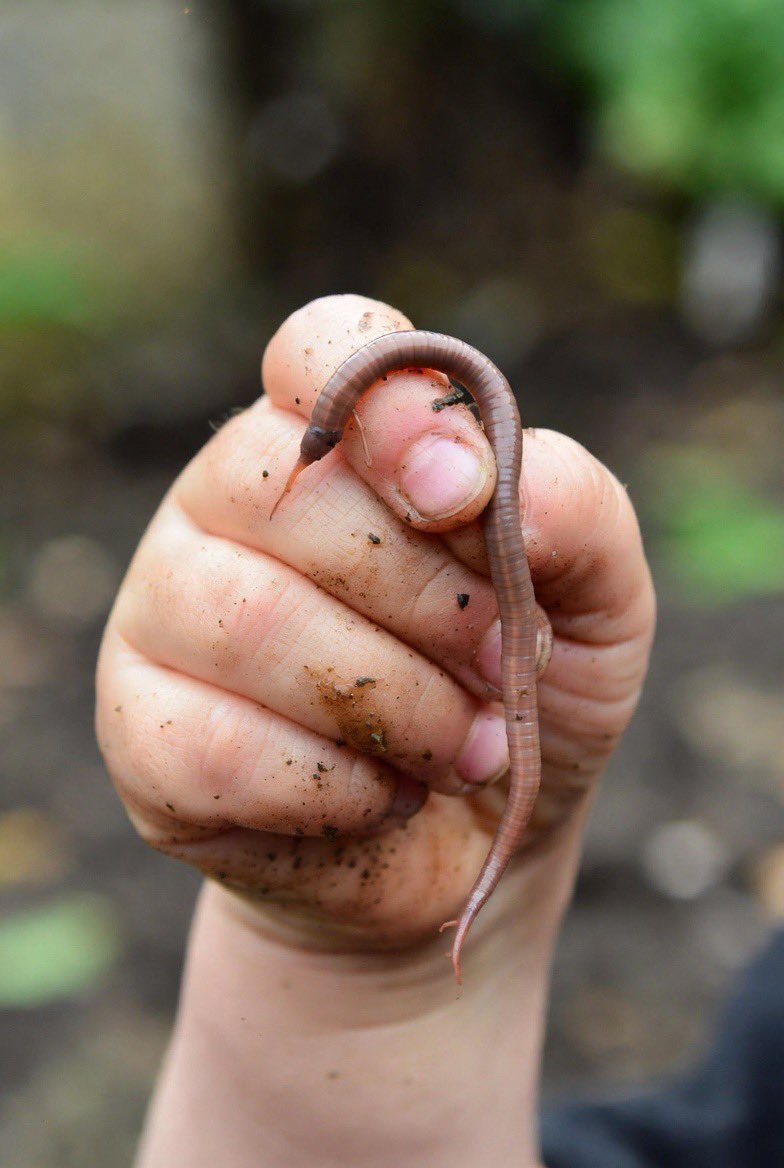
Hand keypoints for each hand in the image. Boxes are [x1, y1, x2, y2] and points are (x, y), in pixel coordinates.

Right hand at [97, 294, 653, 953]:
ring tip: (463, 751)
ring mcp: (168, 609)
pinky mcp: (142, 726)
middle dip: (436, 607)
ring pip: (260, 625)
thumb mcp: (594, 605)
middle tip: (496, 671)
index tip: (463, 492)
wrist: (467, 845)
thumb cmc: (520, 696)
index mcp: (335, 439)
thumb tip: (499, 474)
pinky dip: (338, 787)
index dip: (389, 406)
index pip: (320, 348)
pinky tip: (378, 796)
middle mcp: (231, 502)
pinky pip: (224, 745)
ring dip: (402, 709)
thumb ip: (575, 514)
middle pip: (299, 499)